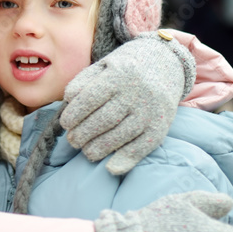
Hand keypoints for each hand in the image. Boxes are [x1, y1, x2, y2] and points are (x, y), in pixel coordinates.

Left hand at [60, 32, 194, 174]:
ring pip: (120, 135)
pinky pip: (142, 147)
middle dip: (83, 134)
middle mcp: (136, 93)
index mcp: (118, 74)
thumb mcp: (104, 65)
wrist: (167, 63)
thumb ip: (84, 81)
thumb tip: (68, 100)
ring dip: (99, 149)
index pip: (90, 99)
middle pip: (103, 120)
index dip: (74, 114)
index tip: (65, 123)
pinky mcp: (161, 126)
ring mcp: (150, 111)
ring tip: (87, 151)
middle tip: (73, 140)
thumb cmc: (126, 67)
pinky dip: (126, 160)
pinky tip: (110, 167)